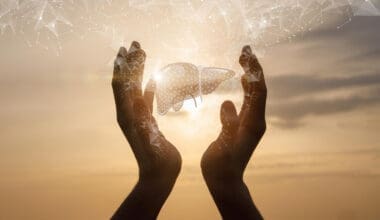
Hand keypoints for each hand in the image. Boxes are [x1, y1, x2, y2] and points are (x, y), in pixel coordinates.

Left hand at [111, 41, 181, 219]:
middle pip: (126, 83)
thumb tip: (137, 98)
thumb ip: (144, 121)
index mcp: (128, 116)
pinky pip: (145, 99)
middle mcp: (129, 113)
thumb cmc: (157, 161)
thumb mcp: (150, 141)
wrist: (159, 176)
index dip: (124, 67)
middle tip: (135, 43)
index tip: (128, 49)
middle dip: (129, 63)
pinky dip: (147, 87)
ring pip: (135, 88)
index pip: (122, 86)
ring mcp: (137, 117)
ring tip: (142, 54)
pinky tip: (152, 80)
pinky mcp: (146, 121)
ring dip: (137, 71)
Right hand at [201, 46, 266, 219]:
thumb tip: (228, 103)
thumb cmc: (222, 167)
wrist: (225, 182)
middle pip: (259, 89)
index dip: (254, 71)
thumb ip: (227, 124)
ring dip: (251, 75)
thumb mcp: (223, 146)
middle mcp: (256, 121)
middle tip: (245, 49)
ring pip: (255, 94)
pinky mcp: (244, 125)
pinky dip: (246, 87)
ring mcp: (251, 123)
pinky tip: (242, 80)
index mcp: (253, 124)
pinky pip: (249, 101)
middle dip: (254, 68)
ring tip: (244, 59)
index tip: (247, 54)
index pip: (258, 92)